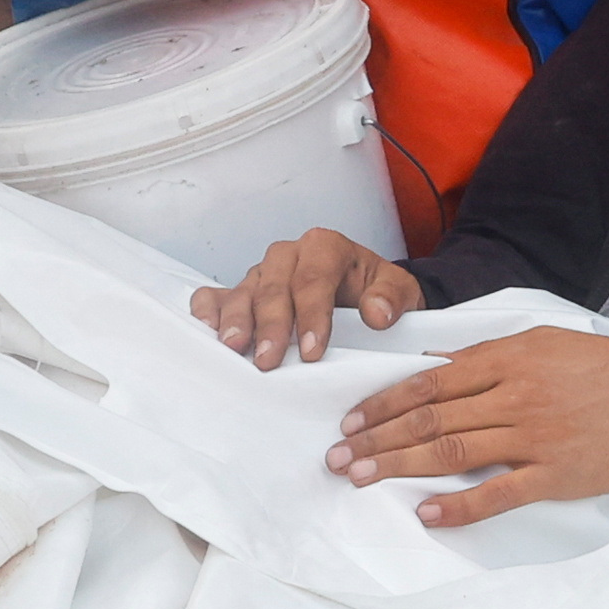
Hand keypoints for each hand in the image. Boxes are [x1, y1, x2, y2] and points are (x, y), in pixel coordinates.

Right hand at [195, 227, 418, 362]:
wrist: (367, 296)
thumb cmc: (377, 293)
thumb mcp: (401, 291)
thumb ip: (392, 298)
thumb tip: (377, 314)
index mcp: (325, 248)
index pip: (314, 279)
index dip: (311, 314)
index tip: (313, 351)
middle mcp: (288, 256)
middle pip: (273, 287)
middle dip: (271, 325)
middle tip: (270, 360)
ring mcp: (261, 274)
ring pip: (243, 291)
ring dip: (237, 321)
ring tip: (235, 349)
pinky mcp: (242, 293)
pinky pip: (216, 295)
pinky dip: (209, 311)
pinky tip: (207, 332)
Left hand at [332, 327, 608, 526]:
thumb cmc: (600, 368)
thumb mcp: (541, 342)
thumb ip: (488, 356)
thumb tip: (436, 369)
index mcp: (507, 361)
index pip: (430, 383)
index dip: (385, 402)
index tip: (352, 419)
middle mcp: (513, 398)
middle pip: (430, 420)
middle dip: (377, 438)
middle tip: (339, 456)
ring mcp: (532, 439)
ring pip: (452, 453)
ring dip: (400, 466)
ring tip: (361, 478)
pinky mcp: (554, 476)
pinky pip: (498, 494)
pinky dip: (459, 505)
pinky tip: (426, 513)